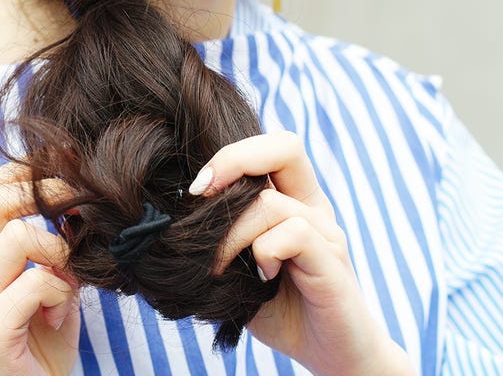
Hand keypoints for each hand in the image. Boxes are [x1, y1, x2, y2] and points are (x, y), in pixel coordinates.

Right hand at [0, 163, 79, 375]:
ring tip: (64, 285)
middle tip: (77, 211)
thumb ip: (52, 247)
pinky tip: (57, 315)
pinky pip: (36, 282)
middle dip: (46, 195)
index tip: (64, 176)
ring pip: (19, 235)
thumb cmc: (40, 342)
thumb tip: (75, 204)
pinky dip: (61, 292)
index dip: (27, 171)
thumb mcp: (47, 283)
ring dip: (58, 254)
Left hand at [191, 132, 414, 375]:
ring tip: (221, 267)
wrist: (333, 355)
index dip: (231, 155)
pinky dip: (264, 252)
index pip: (271, 147)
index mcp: (293, 199)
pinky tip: (262, 277)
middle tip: (200, 194)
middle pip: (285, 146)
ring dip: (231, 234)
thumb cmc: (278, 309)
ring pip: (271, 203)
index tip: (197, 189)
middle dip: (234, 160)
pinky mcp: (333, 261)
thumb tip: (169, 220)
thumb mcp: (237, 269)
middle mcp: (313, 206)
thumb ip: (218, 239)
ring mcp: (327, 232)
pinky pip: (294, 233)